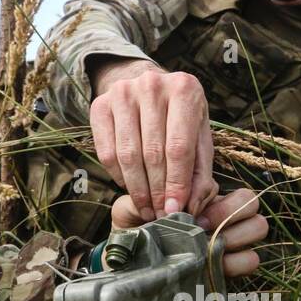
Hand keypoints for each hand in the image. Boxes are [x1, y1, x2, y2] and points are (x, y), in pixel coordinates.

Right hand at [90, 57, 217, 221]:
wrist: (149, 87)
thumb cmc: (179, 117)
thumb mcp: (199, 136)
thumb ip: (200, 172)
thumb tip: (189, 208)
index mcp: (184, 89)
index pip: (178, 147)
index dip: (176, 183)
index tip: (174, 209)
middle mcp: (152, 85)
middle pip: (151, 152)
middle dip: (156, 190)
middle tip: (159, 214)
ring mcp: (122, 92)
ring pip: (127, 154)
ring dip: (137, 188)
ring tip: (146, 207)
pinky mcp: (99, 104)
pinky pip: (106, 151)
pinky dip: (118, 175)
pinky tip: (129, 186)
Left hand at [111, 188, 265, 277]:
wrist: (132, 261)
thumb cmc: (133, 228)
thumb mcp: (130, 208)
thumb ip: (142, 198)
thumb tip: (166, 206)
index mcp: (198, 194)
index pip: (218, 184)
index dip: (204, 196)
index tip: (185, 211)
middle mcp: (219, 213)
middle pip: (250, 199)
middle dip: (227, 212)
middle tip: (200, 227)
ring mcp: (230, 237)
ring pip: (259, 226)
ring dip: (235, 236)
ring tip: (207, 246)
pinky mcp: (232, 265)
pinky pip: (253, 259)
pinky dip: (236, 262)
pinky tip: (211, 265)